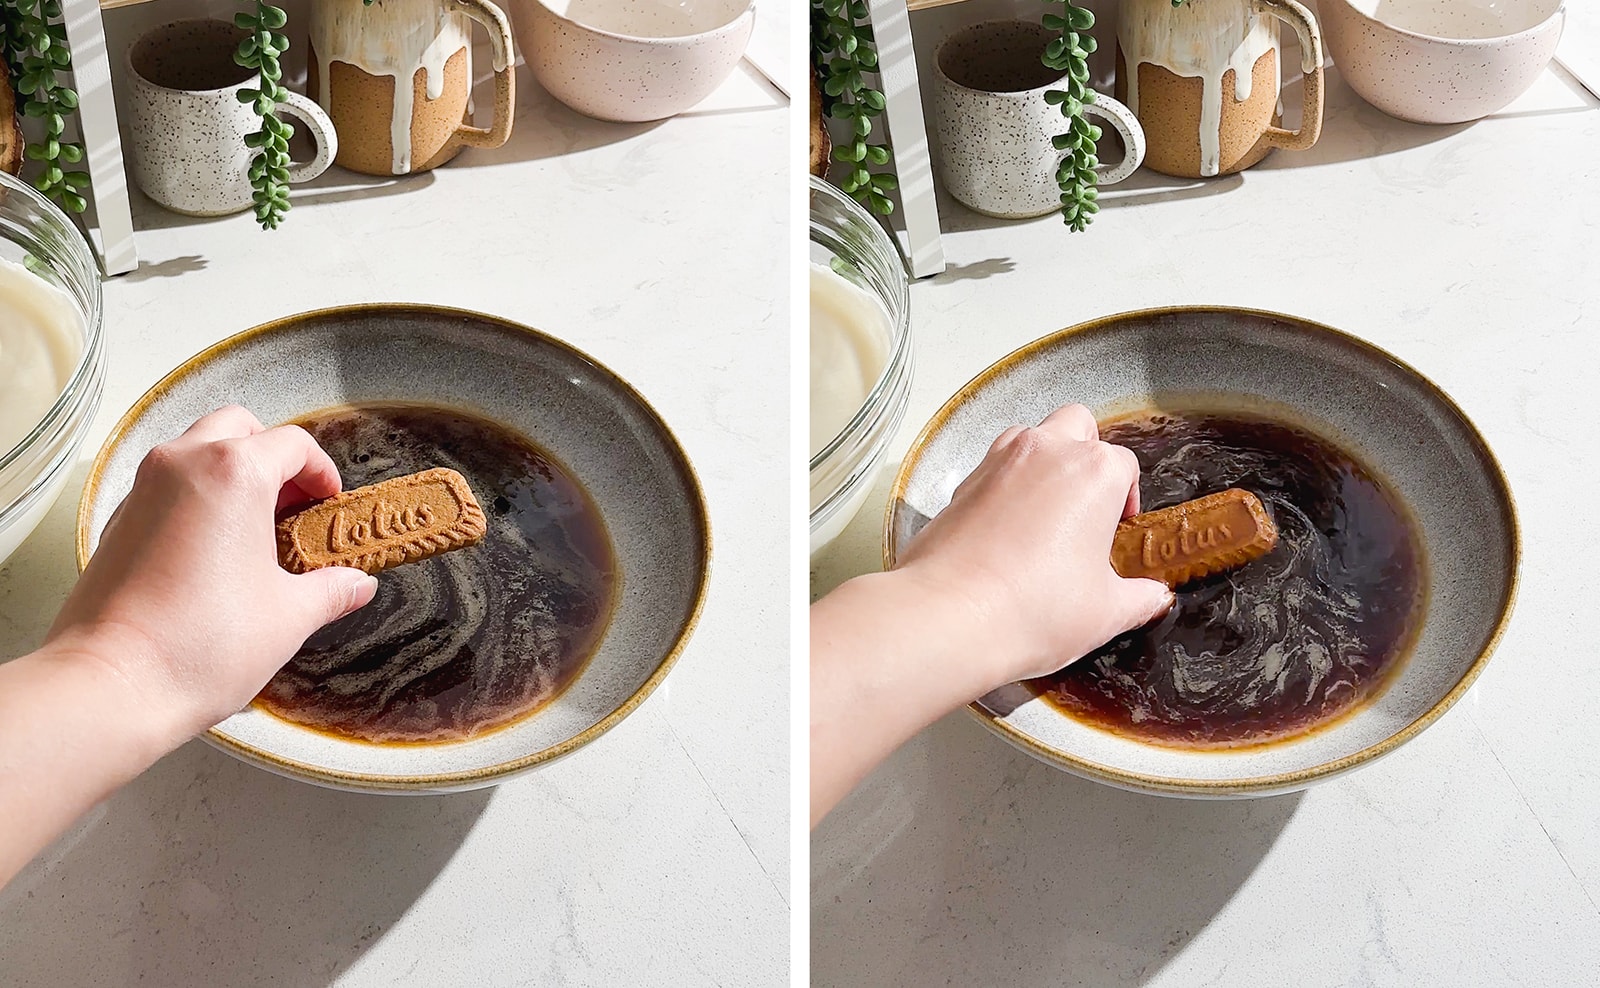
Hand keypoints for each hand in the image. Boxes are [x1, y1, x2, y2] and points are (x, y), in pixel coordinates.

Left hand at [45, 405, 377, 739]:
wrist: (112, 685)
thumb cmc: (202, 644)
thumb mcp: (289, 617)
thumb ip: (330, 590)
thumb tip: (356, 584)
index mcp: (233, 473)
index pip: (292, 443)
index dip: (322, 471)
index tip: (331, 504)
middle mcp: (182, 466)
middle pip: (237, 427)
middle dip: (272, 456)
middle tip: (295, 503)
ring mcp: (141, 491)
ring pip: (195, 450)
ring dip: (231, 473)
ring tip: (256, 529)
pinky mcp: (116, 522)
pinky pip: (166, 487)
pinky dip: (196, 499)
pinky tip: (215, 553)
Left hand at [894, 403, 1172, 686]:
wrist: (950, 615)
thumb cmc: (1034, 607)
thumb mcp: (1105, 612)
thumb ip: (1139, 599)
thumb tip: (1155, 598)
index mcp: (1093, 472)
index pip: (1124, 465)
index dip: (1126, 497)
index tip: (1119, 531)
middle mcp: (1045, 452)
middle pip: (1078, 425)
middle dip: (1087, 453)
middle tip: (1087, 505)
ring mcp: (998, 462)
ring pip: (1030, 436)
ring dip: (1044, 462)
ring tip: (1046, 514)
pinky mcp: (961, 484)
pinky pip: (992, 468)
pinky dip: (1006, 486)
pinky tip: (1006, 532)